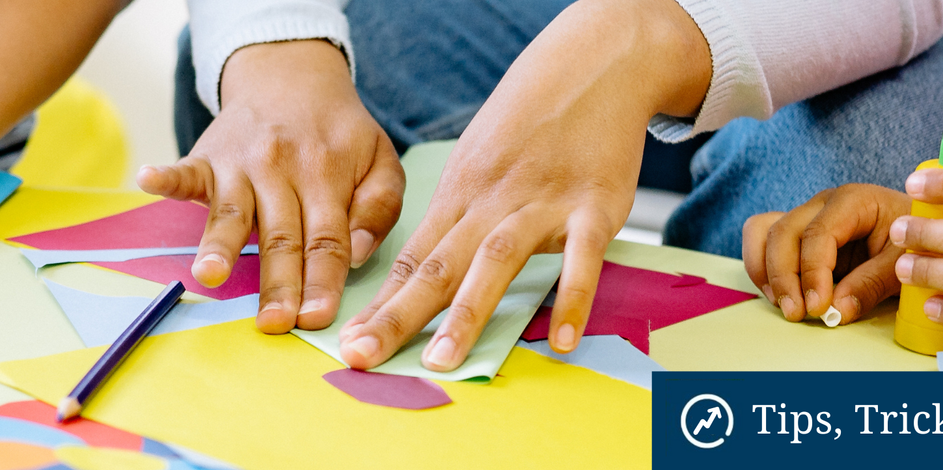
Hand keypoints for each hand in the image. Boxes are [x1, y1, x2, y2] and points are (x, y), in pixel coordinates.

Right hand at [138, 40, 404, 333]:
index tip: (316, 318)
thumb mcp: (380, 160)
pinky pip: (185, 170)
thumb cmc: (339, 132)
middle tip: (273, 322)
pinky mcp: (208, 157)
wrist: (292, 74)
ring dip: (219, 244)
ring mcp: (241, 164)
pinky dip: (165, 177)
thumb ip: (379, 206)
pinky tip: (147, 181)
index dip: (322, 281)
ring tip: (209, 274)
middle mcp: (283, 171)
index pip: (327, 239)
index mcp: (328, 177)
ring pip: (231, 213)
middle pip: (281, 237)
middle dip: (277, 283)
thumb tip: (357, 253)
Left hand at [334, 0, 709, 370]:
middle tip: (361, 355)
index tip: (348, 341)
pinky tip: (565, 340)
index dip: (379, 303)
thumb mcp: (479, 159)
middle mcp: (492, 200)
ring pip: (496, 261)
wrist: (594, 64)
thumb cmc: (532, 120)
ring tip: (443, 360)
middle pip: (436, 265)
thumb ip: (458, 215)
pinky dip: (573, 298)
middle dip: (397, 315)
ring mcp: (543, 202)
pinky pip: (582, 258)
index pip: (411, 257)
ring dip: (466, 312)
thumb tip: (424, 268)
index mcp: (460, 192)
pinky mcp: (595, 205)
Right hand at [742, 183, 910, 326]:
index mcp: (852, 201)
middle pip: (783, 232)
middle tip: (798, 314)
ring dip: (766, 272)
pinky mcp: (798, 236)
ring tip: (786, 305)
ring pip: (763, 233)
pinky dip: (763, 269)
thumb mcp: (904, 263)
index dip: (813, 272)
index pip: (818, 234)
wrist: (920, 233)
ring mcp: (806, 218)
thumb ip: (872, 284)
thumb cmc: (915, 242)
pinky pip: (763, 241)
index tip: (817, 307)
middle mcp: (822, 205)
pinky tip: (782, 296)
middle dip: (784, 277)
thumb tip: (836, 311)